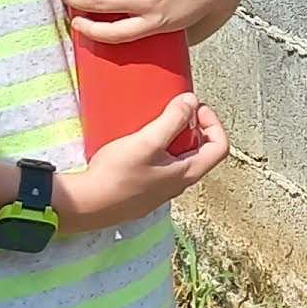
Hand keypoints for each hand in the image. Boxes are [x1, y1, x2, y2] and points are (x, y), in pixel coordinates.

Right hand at [57, 95, 231, 232]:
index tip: (195, 108)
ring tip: (154, 123)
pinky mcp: (143, 192)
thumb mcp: (147, 141)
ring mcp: (160, 191)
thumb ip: (172, 120)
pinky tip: (136, 143)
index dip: (213, 123)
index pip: (220, 147)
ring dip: (173, 138)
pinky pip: (160, 167)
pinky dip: (157, 150)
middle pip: (200, 152)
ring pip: (178, 159)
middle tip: (174, 111)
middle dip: (192, 128)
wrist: (86, 205)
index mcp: (188, 173)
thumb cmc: (118, 175)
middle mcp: (179, 185)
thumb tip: (192, 101)